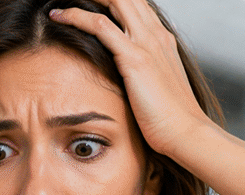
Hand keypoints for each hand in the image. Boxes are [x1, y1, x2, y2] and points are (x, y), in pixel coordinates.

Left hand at [49, 0, 210, 155]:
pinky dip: (76, 16)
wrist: (186, 133)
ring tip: (61, 0)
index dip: (112, 1)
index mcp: (161, 39)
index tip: (89, 3)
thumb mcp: (156, 88)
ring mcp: (146, 43)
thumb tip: (122, 81)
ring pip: (114, 1)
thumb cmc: (170, 119)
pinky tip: (59, 15)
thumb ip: (141, 75)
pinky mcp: (135, 58)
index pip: (136, 6)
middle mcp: (155, 34)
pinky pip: (101, 26)